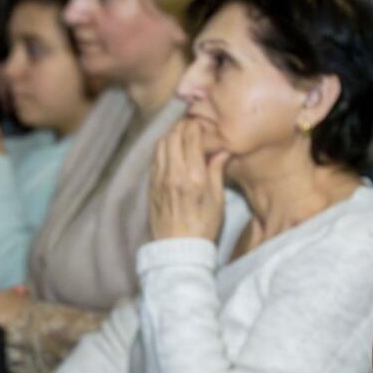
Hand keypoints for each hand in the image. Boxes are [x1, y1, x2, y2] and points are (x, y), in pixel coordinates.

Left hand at [149, 119, 228, 241]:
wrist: (179, 250)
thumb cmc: (203, 227)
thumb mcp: (217, 200)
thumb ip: (216, 172)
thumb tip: (222, 151)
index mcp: (193, 177)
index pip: (191, 139)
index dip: (196, 126)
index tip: (202, 123)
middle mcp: (173, 174)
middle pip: (172, 136)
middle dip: (182, 127)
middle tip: (192, 125)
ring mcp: (159, 179)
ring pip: (160, 144)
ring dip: (170, 135)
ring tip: (181, 136)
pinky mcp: (151, 186)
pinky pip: (155, 158)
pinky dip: (163, 149)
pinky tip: (171, 152)